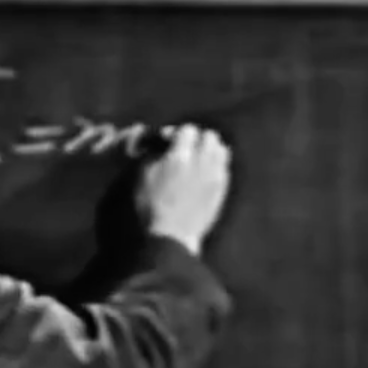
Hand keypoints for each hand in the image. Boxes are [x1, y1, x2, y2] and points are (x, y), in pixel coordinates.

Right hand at [138, 124, 230, 255]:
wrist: (170, 238)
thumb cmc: (150, 208)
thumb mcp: (142, 176)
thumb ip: (154, 154)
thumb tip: (162, 145)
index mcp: (180, 156)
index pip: (187, 130)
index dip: (176, 133)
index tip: (167, 142)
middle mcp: (202, 162)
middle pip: (209, 136)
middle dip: (197, 139)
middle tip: (185, 149)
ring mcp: (215, 176)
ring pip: (222, 150)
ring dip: (210, 150)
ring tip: (198, 160)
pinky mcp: (221, 190)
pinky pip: (225, 168)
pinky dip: (217, 166)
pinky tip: (205, 174)